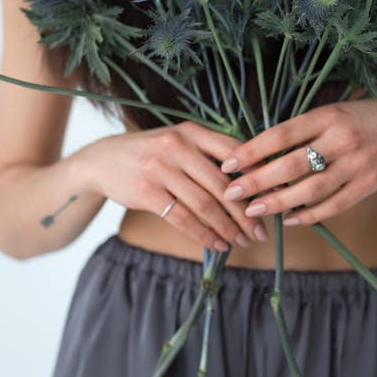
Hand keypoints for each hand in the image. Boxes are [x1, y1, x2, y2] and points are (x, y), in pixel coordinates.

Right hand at [76, 122, 268, 250]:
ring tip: (241, 241)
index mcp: (192, 131)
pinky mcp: (147, 192)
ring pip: (205, 205)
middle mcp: (178, 146)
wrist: (102, 160)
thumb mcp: (179, 141)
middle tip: (261, 231)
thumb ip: (210, 153)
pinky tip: (217, 244)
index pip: (235, 152)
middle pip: (223, 185)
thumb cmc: (151, 153)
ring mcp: (161, 169)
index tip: (274, 196)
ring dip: (228, 228)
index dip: (257, 176)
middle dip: (246, 212)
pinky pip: (183, 219)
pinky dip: (204, 235)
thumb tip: (255, 178)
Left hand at [218, 95, 376, 225]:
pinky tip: (289, 220)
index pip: (281, 134)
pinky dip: (309, 215)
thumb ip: (302, 129)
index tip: (227, 164)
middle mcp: (341, 138)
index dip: (251, 151)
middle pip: (292, 164)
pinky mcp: (369, 183)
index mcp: (327, 115)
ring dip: (279, 202)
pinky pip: (334, 204)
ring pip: (311, 189)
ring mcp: (357, 163)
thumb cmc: (363, 119)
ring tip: (254, 210)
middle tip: (231, 193)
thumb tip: (258, 152)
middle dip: (257, 181)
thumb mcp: (333, 112)